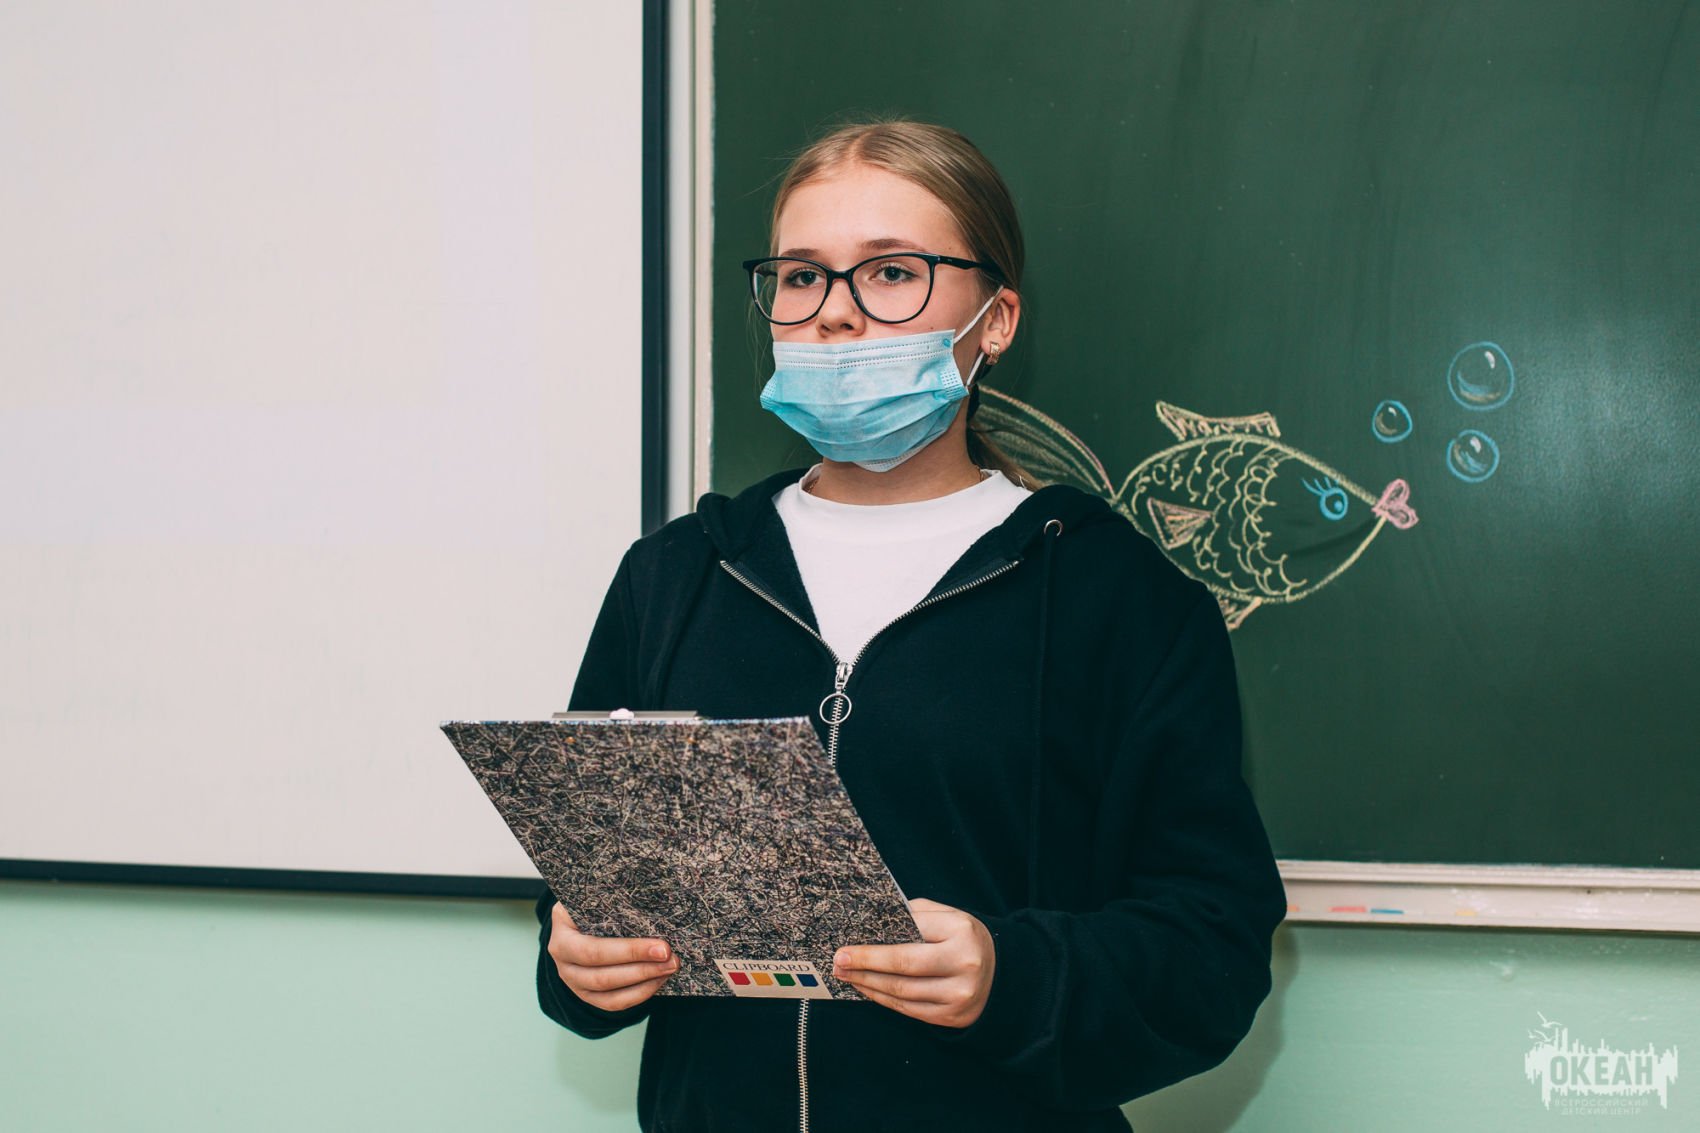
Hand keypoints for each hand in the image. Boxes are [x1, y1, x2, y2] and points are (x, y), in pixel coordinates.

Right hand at [547, 902, 678, 1011]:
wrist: (581, 915)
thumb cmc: (594, 901)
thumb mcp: (596, 893)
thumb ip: (615, 897)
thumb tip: (652, 898)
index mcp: (562, 931)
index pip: (594, 949)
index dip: (630, 952)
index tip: (662, 946)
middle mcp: (562, 959)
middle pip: (601, 975)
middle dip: (642, 968)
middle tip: (671, 958)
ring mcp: (572, 980)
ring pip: (608, 992)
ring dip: (644, 982)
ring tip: (669, 968)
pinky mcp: (586, 994)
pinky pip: (612, 1003)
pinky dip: (638, 994)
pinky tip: (657, 980)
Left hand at [832, 898, 994, 1027]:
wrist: (1000, 972)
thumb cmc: (962, 939)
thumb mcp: (946, 917)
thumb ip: (913, 915)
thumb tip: (870, 923)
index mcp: (961, 930)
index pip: (909, 935)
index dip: (874, 944)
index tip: (846, 946)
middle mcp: (964, 963)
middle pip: (903, 967)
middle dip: (865, 965)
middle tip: (839, 962)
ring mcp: (960, 993)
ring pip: (901, 991)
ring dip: (868, 984)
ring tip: (847, 976)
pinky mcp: (952, 1016)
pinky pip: (908, 1009)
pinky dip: (883, 999)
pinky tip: (867, 989)